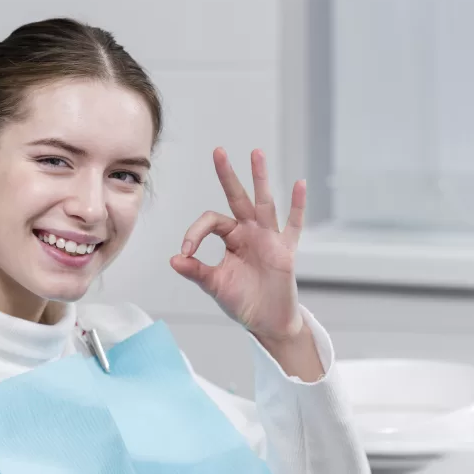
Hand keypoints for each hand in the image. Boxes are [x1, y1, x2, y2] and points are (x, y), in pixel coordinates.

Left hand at [170, 147, 306, 343]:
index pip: (212, 221)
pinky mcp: (286, 250)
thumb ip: (196, 271)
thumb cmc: (242, 301)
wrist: (266, 321)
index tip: (186, 252)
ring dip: (260, 178)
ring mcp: (269, 238)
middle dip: (228, 175)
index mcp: (231, 238)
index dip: (195, 232)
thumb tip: (174, 258)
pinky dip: (298, 206)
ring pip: (264, 203)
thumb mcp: (215, 285)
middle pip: (237, 197)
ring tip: (255, 153)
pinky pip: (293, 225)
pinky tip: (300, 184)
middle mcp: (250, 232)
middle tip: (218, 151)